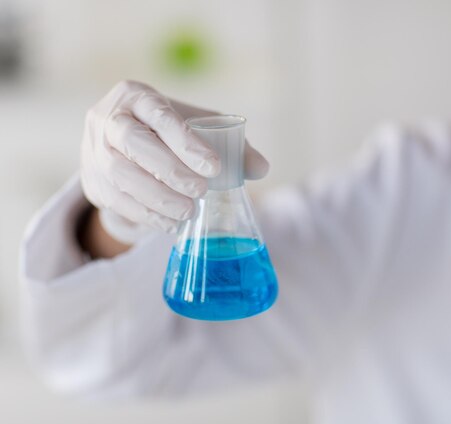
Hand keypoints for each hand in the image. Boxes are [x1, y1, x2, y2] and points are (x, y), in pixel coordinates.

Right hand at [80, 80, 268, 243]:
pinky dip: (146, 215)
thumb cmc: (168, 131)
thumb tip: (262, 168)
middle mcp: (107, 118)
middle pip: (132, 143)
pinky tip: (171, 224)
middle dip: (169, 170)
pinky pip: (116, 200)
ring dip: (157, 197)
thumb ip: (232, 144)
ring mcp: (92, 149)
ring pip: (120, 174)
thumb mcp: (198, 127)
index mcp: (135, 95)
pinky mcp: (91, 180)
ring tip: (188, 211)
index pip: (160, 115)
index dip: (186, 142)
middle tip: (200, 191)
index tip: (215, 167)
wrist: (121, 144)